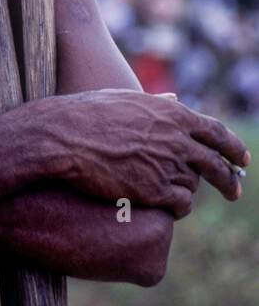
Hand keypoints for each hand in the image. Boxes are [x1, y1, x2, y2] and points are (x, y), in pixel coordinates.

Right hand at [36, 88, 249, 216]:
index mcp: (173, 114)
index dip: (232, 147)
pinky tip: (167, 205)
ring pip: (193, 185)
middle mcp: (176, 139)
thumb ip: (156, 104)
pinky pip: (180, 204)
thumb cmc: (88, 113)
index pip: (216, 133)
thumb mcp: (127, 99)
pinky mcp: (154, 191)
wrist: (64, 136)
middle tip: (235, 190)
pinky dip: (177, 206)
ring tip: (174, 191)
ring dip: (188, 189)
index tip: (241, 159)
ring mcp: (167, 166)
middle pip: (216, 164)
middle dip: (230, 180)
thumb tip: (175, 99)